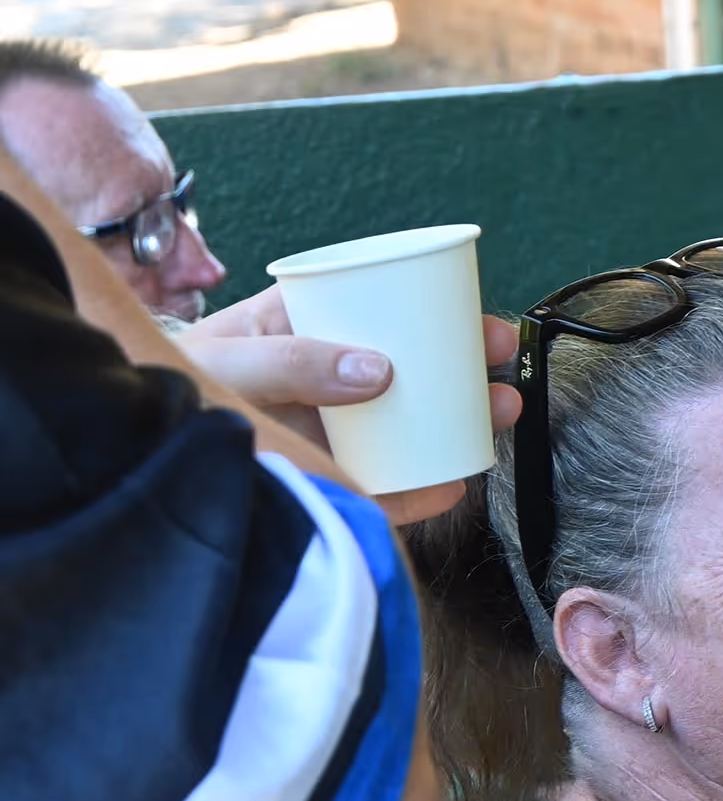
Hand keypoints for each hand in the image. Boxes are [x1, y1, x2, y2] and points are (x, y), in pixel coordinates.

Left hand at [182, 285, 521, 524]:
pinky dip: (425, 490)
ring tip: (495, 422)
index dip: (439, 314)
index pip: (383, 311)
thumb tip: (379, 371)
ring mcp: (334, 434)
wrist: (140, 456)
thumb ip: (294, 360)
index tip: (480, 321)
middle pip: (413, 371)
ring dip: (461, 425)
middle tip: (504, 371)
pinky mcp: (332, 483)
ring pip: (411, 428)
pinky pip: (388, 488)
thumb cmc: (170, 387)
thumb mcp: (228, 360)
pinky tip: (452, 484)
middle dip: (467, 372)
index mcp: (305, 329)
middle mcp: (328, 382)